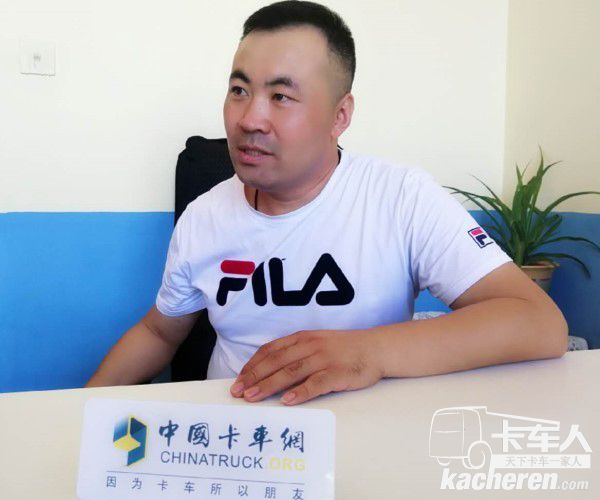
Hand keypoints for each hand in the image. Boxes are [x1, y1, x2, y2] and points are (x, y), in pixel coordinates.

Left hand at [229, 329, 384, 404]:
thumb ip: (296, 352)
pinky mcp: (336, 373)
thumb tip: (270, 370)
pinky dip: (299, 392)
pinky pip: (315, 383)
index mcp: (302, 337)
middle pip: (276, 361)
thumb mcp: (317, 343)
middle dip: (254, 376)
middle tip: (238, 391)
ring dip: (269, 385)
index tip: (238, 379)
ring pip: (290, 372)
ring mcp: (323, 359)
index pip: (270, 350)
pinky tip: (286, 401)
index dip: (252, 365)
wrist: (376, 348)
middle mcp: (310, 346)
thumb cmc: (345, 348)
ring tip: (253, 397)